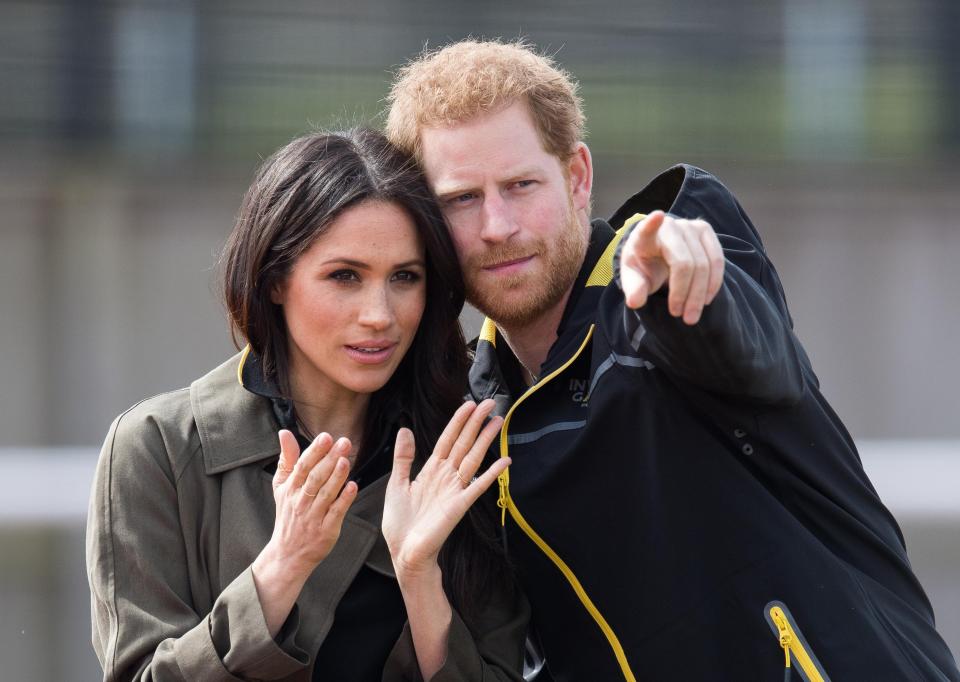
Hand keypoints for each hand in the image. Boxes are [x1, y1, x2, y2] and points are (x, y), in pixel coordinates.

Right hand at [264, 430, 358, 576]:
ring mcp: (314, 517)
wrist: (288, 554)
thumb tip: (284, 433)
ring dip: (336, 477)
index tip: (326, 437)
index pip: (302, 466)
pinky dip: (344, 499)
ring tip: (346, 460)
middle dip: (329, 459)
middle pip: (315, 477)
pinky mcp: (326, 530)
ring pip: (326, 494)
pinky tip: (352, 486)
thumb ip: (286, 459)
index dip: (314, 451)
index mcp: (290, 489)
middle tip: (343, 442)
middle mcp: (301, 502)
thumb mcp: (281, 487)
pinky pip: (336, 512)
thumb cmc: (288, 515)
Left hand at [382, 400, 508, 578]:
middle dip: (476, 423)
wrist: (404, 552)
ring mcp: (455, 490)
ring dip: (485, 440)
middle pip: (464, 443)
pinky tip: (505, 460)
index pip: (447, 440)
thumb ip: (403, 457)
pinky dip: (492, 473)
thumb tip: (405, 429)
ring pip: (473, 458)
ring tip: (498, 421)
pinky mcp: (460, 505)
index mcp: (431, 471)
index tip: (468, 404)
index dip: (458, 422)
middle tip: (489, 403)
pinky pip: (478, 485)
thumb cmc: (400, 522)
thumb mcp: (397, 484)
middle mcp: (446, 476)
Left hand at [619, 210, 724, 323]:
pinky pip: (717, 260)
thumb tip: (635, 302)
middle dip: (685, 294)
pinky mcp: (706, 231)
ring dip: (700, 294)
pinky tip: (705, 301)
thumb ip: (634, 289)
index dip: (652, 224)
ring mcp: (690, 226)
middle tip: (682, 317)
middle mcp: (670, 226)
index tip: (657, 216)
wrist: (657, 254)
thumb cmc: (643, 266)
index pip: (647, 229)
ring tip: (691, 316)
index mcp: (644, 236)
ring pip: (705, 264)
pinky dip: (713, 284)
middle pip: (685, 263)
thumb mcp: (634, 279)